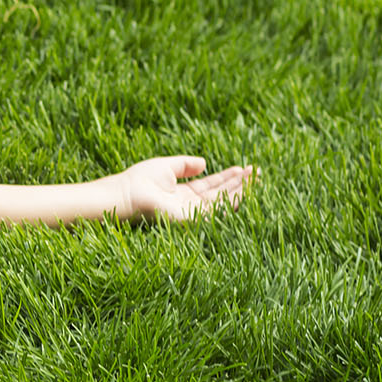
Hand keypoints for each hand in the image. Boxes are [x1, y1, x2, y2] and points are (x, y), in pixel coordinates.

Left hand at [113, 157, 254, 222]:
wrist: (125, 194)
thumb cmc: (139, 181)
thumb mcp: (167, 166)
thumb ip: (186, 164)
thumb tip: (205, 163)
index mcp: (182, 194)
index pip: (210, 186)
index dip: (226, 177)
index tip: (243, 169)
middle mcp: (189, 205)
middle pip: (219, 194)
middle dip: (238, 184)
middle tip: (255, 172)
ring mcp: (191, 213)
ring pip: (221, 202)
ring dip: (239, 190)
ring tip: (254, 178)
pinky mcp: (191, 219)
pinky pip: (215, 210)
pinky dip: (230, 200)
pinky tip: (242, 189)